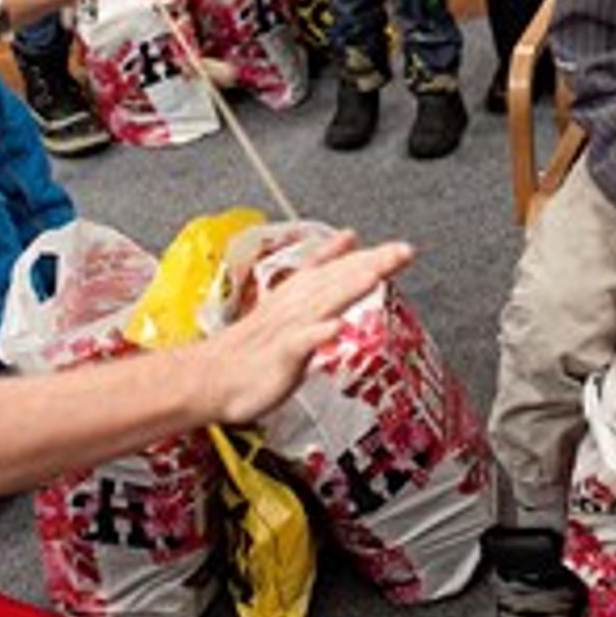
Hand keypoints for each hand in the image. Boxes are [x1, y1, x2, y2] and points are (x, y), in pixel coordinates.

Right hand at [198, 230, 414, 424]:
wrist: (211, 378)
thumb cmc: (251, 348)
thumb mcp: (288, 303)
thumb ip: (320, 272)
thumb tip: (349, 238)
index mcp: (297, 293)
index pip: (336, 269)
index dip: (368, 257)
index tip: (401, 249)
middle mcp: (295, 305)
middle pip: (337, 279)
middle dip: (372, 264)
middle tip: (404, 252)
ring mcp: (287, 328)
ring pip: (323, 303)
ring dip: (349, 287)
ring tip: (377, 275)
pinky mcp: (279, 354)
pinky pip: (300, 342)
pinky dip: (318, 333)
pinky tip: (336, 328)